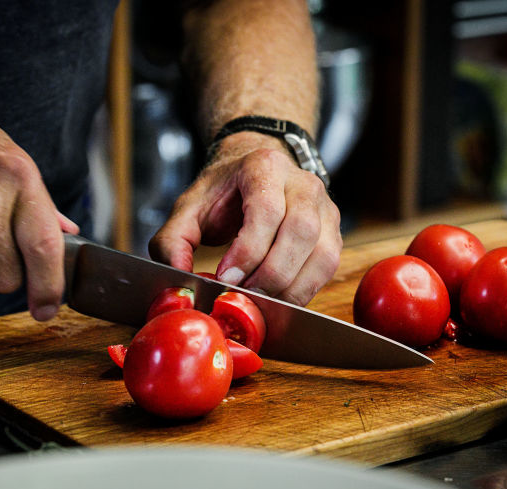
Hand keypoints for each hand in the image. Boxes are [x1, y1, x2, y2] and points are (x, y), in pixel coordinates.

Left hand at [149, 133, 341, 305]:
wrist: (257, 173)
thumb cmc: (224, 192)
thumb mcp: (189, 207)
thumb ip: (173, 240)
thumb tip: (179, 276)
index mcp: (265, 168)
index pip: (267, 211)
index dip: (249, 250)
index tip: (226, 277)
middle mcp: (303, 184)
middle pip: (300, 233)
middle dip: (270, 275)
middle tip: (243, 297)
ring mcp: (325, 207)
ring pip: (322, 254)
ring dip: (291, 288)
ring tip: (260, 303)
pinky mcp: (334, 231)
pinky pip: (328, 267)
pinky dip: (305, 290)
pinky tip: (279, 300)